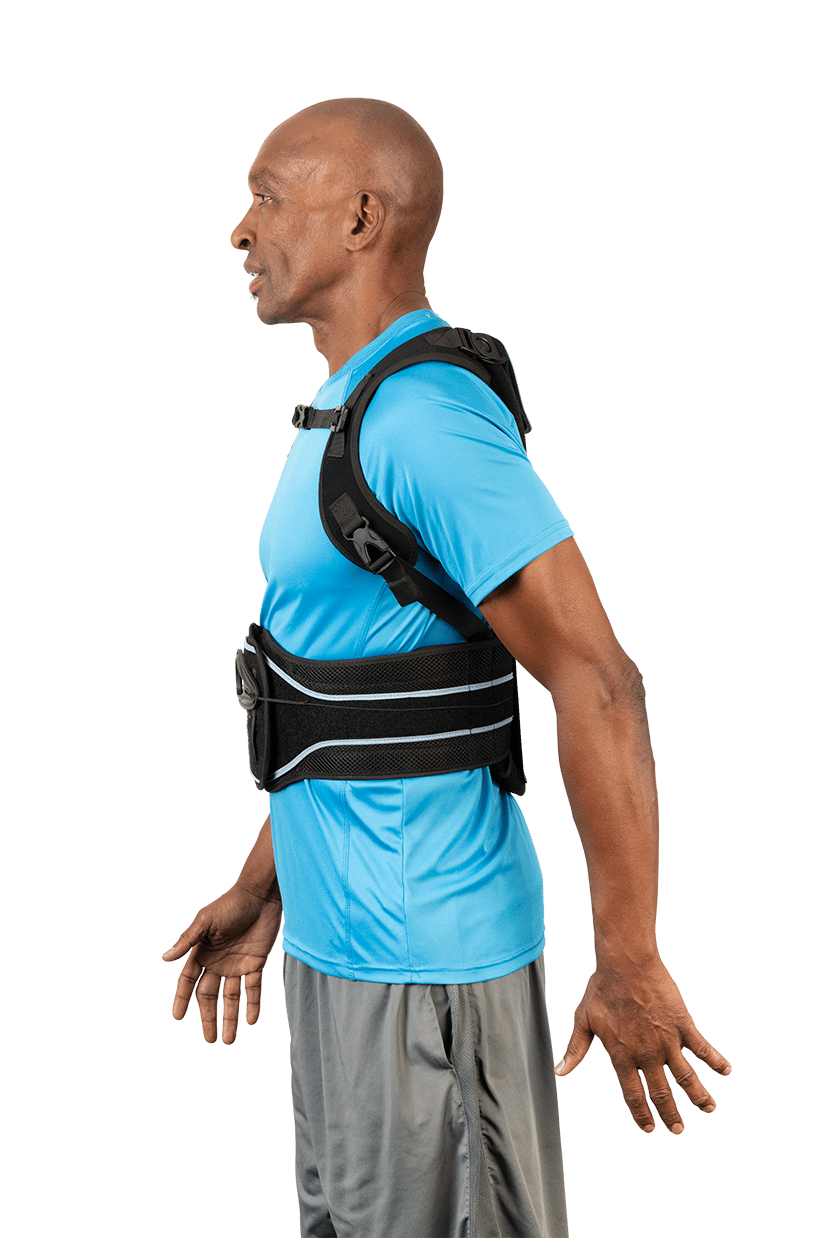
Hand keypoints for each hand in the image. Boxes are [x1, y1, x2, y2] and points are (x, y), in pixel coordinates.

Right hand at [161, 883, 282, 1044]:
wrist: (260, 895)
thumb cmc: (229, 904)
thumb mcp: (205, 921)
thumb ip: (187, 940)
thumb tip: (164, 958)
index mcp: (202, 952)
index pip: (188, 981)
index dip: (181, 999)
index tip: (177, 1018)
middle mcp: (218, 962)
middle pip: (209, 996)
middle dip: (209, 1017)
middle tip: (209, 1040)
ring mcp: (237, 964)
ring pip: (231, 997)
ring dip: (231, 1017)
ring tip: (229, 1040)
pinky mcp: (256, 963)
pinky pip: (253, 988)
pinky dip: (252, 1004)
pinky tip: (251, 1021)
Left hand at [554, 957, 731, 1133]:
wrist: (626, 963)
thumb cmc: (603, 988)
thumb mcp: (584, 1019)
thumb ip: (576, 1048)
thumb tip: (559, 1071)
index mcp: (622, 1056)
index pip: (633, 1095)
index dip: (642, 1115)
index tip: (649, 1129)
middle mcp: (646, 1055)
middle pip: (662, 1094)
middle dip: (671, 1115)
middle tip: (679, 1130)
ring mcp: (667, 1042)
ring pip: (687, 1079)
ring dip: (699, 1096)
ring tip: (709, 1109)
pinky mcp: (683, 1026)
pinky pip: (704, 1049)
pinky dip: (716, 1061)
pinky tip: (727, 1071)